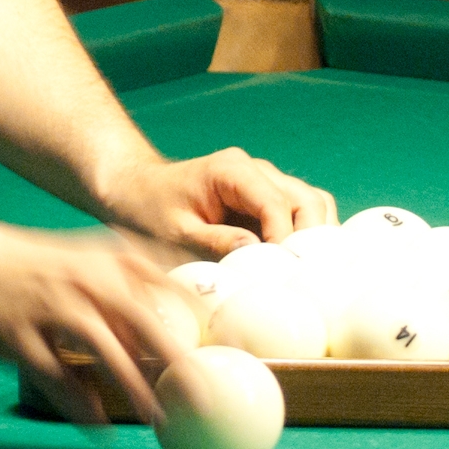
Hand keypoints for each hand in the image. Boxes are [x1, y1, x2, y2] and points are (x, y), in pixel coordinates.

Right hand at [0, 224, 201, 425]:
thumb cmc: (39, 266)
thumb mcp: (87, 256)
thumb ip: (131, 277)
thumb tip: (186, 313)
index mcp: (103, 258)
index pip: (161, 284)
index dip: (194, 318)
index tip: (223, 349)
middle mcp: (80, 278)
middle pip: (139, 319)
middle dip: (174, 360)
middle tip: (201, 395)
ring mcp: (49, 306)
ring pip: (101, 349)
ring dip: (132, 386)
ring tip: (157, 417)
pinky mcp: (19, 335)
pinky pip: (56, 376)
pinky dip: (80, 404)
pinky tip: (100, 425)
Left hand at [97, 145, 336, 256]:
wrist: (133, 189)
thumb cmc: (149, 209)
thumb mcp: (175, 233)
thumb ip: (215, 242)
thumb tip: (259, 254)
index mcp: (232, 171)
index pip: (277, 204)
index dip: (287, 241)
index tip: (286, 276)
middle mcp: (255, 170)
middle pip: (307, 200)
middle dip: (312, 240)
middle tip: (304, 279)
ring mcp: (263, 182)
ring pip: (311, 204)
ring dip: (315, 238)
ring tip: (307, 275)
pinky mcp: (264, 198)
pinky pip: (298, 213)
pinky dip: (305, 237)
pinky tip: (297, 266)